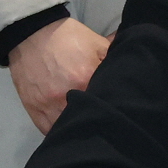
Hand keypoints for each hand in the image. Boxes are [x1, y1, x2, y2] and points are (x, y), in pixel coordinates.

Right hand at [8, 16, 110, 133]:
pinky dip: (59, 129)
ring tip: (86, 121)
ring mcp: (49, 107)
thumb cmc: (67, 39)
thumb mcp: (97, 43)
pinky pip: (50, 131)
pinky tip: (68, 123)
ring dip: (78, 124)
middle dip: (98, 116)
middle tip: (102, 113)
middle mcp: (67, 97)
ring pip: (70, 127)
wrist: (31, 36)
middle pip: (89, 117)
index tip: (116, 103)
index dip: (114, 103)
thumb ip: (116, 57)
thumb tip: (136, 65)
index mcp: (86, 79)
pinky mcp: (36, 112)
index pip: (108, 100)